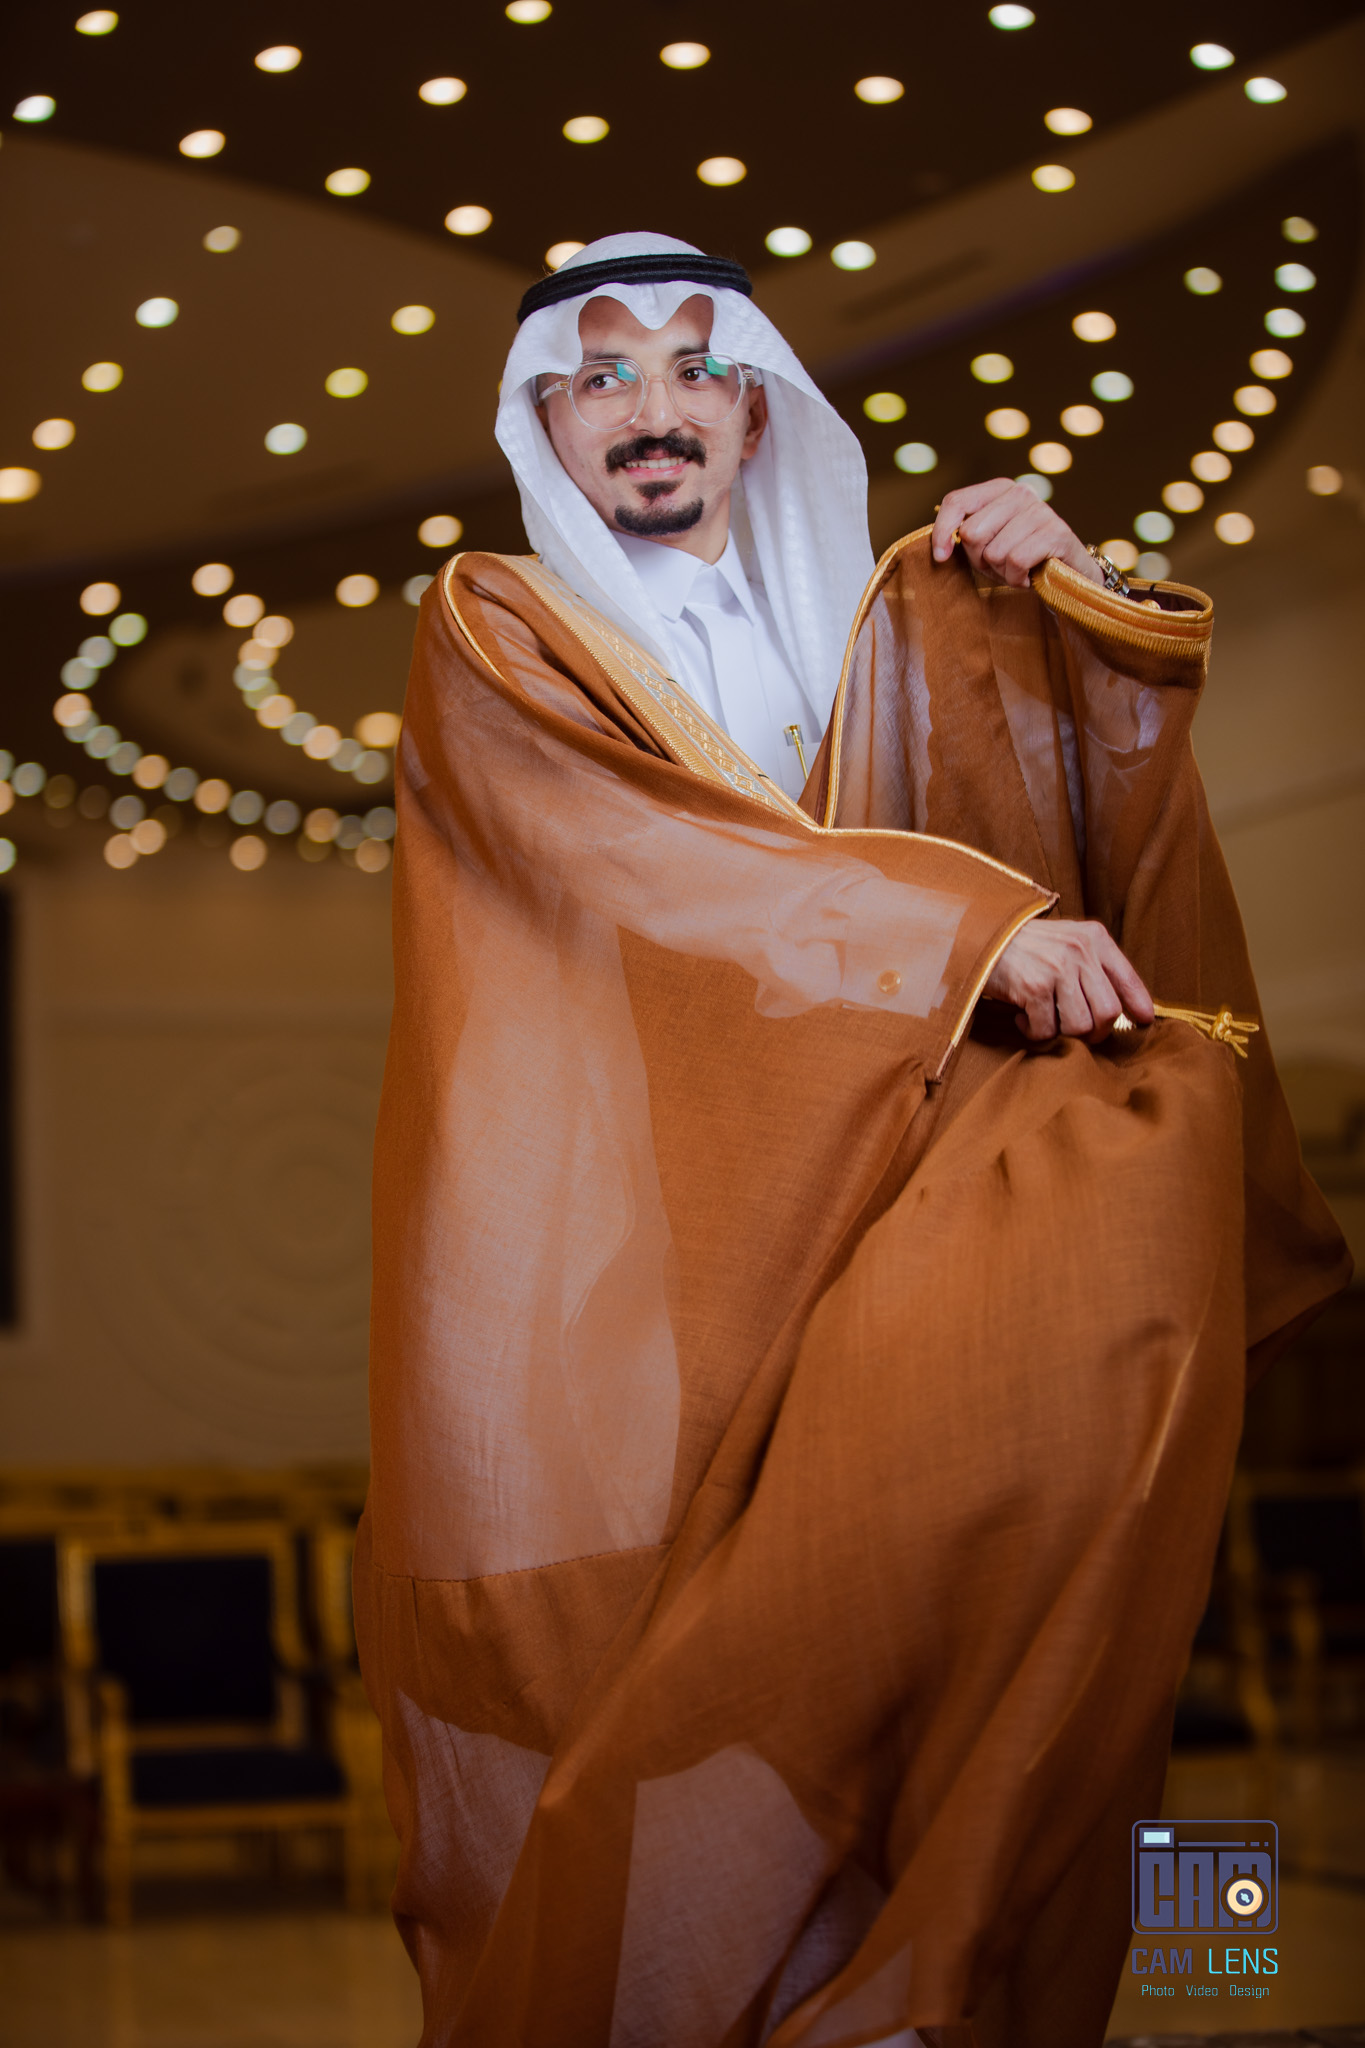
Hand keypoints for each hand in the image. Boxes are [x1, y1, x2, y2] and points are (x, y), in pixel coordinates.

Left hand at [931, 478, 1101, 588]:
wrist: (1069, 575)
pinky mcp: (1056, 532)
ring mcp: (1041, 510)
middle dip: (981, 559)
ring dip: (1002, 572)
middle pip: (972, 532)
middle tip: (1001, 564)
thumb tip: (939, 550)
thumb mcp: (988, 545)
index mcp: (1000, 489)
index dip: (942, 532)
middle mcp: (1021, 492)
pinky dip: (1018, 579)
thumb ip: (965, 537)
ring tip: (1019, 570)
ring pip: (994, 552)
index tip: (941, 558)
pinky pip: (1016, 561)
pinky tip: (1030, 577)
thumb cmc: (1021, 560)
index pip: (956, 501)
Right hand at [984, 918, 1154, 1041]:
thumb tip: (1127, 1008)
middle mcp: (1080, 951)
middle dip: (1095, 1031)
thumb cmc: (1026, 947)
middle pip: (1109, 1012)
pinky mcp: (1034, 987)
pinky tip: (1023, 1017)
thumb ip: (1095, 966)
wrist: (979, 938)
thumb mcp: (1067, 941)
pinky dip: (1034, 1032)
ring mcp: (1057, 969)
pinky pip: (1047, 1031)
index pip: (1128, 979)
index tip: (1142, 1021)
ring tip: (1046, 1020)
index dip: (1139, 1006)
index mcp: (1094, 938)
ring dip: (1062, 1033)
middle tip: (1077, 1030)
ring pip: (1081, 1026)